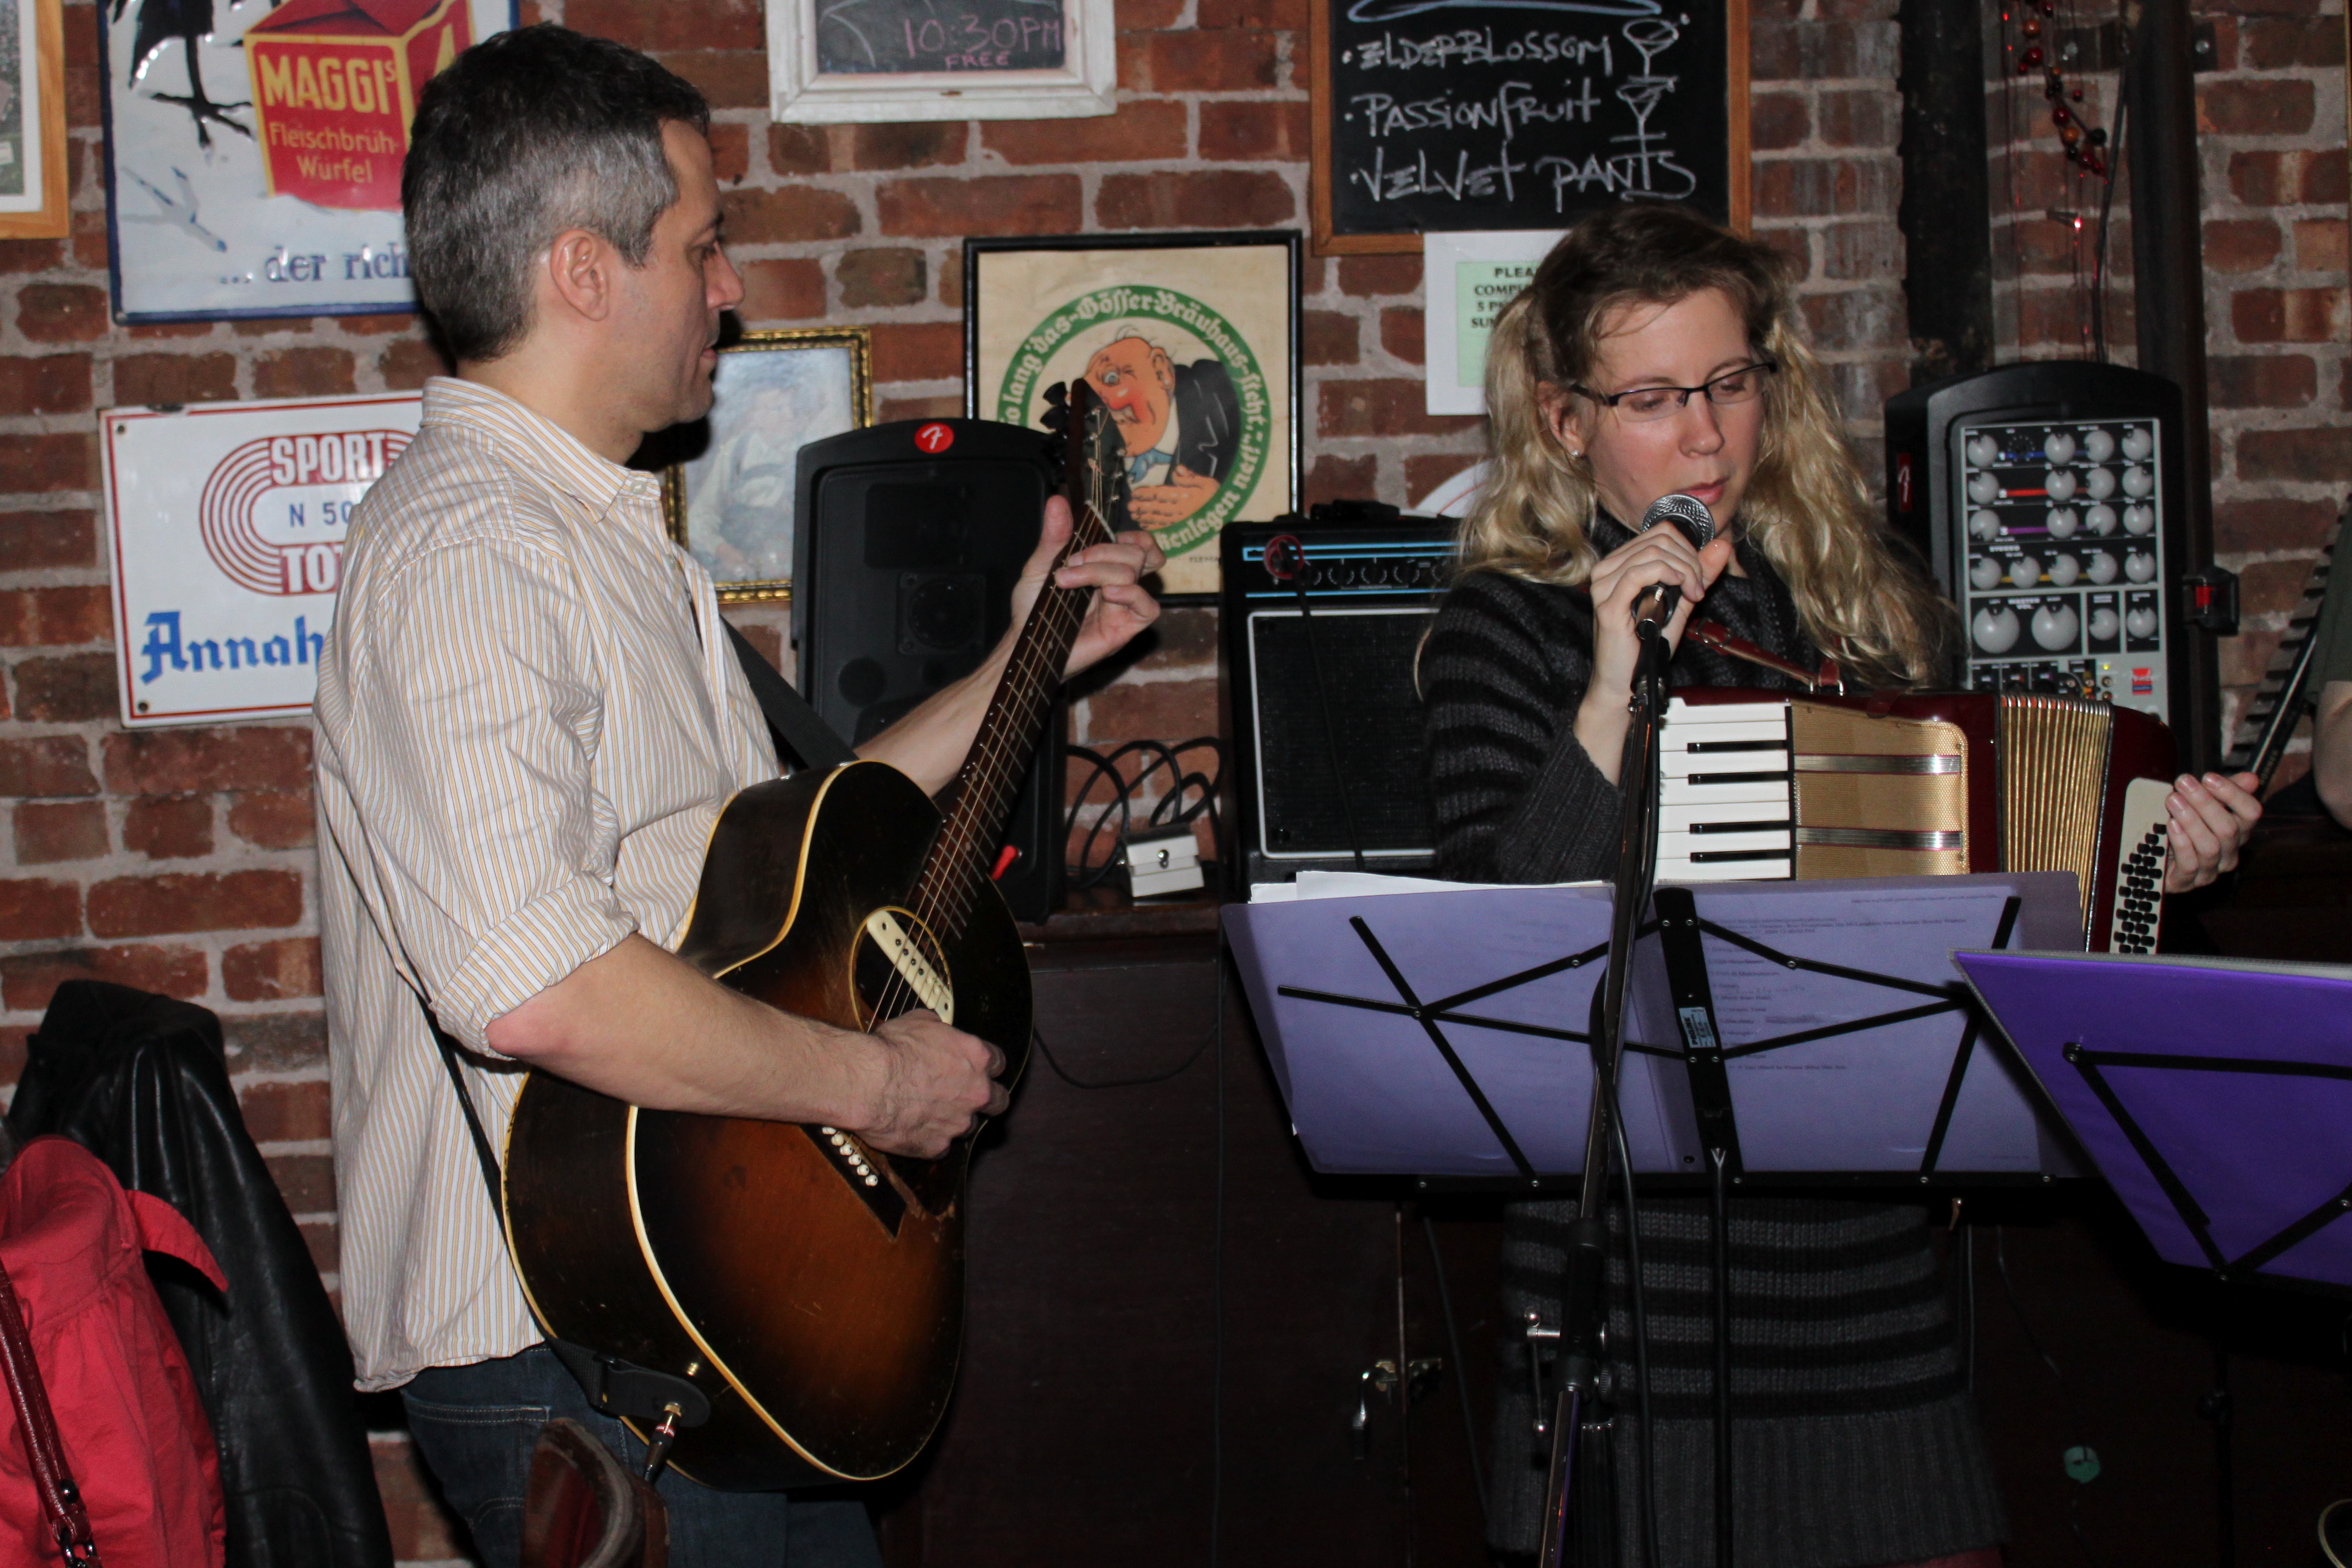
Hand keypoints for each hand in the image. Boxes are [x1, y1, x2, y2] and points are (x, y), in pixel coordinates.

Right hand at [854, 1009, 1009, 1158]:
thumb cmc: (890, 1049)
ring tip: (928, 1113)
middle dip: (987, 1100)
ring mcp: (958, 1123)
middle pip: (999, 1101)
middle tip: (965, 1096)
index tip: (974, 1069)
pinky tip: (912, 1129)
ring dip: (954, 1120)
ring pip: (968, 1126)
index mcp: (976, 1058)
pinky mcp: (937, 1146)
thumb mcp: (919, 1021)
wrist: (867, 1082)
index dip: (986, 1067)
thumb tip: (939, 1029)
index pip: (998, 1064)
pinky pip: (940, 1146)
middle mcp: (976, 1092)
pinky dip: (929, 1139)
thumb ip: (940, 1029)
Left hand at [1007, 494, 1165, 678]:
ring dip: (1099, 571)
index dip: (1126, 535)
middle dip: (1101, 552)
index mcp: (1105, 565)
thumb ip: (1054, 536)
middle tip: (1070, 565)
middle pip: (1135, 552)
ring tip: (1069, 583)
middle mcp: (1119, 582)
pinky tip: (1107, 595)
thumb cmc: (1033, 609)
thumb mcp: (1039, 566)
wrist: (1026, 643)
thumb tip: (1058, 500)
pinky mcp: (1126, 627)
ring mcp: (1124, 605)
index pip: (1138, 542)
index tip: (1087, 541)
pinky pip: (1148, 607)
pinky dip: (1130, 594)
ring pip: (1135, 572)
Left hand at [1127, 465, 1220, 527]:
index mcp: (1185, 497)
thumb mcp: (1208, 483)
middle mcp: (1180, 510)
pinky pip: (1166, 529)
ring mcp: (1181, 521)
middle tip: (1129, 506)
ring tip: (1133, 515)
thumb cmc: (1216, 497)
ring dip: (1145, 517)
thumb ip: (1191, 477)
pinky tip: (1145, 525)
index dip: (1146, 494)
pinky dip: (1154, 527)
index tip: (1134, 493)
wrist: (1227, 515)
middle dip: (1142, 507)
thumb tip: (1177, 469)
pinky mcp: (1183, 529)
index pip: (1161, 494)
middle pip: (1157, 508)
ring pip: (1159, 519)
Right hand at [1580, 524, 1736, 717]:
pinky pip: (1640, 572)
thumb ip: (1699, 574)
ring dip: (1684, 571)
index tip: (1699, 578)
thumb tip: (1722, 544)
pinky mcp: (1608, 604)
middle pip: (1660, 539)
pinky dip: (1668, 576)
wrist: (1625, 683)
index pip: (1661, 532)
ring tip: (1692, 595)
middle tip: (1698, 589)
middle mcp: (1607, 569)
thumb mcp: (1680, 603)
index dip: (1689, 549)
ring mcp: (1604, 585)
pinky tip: (1680, 590)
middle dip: (1690, 561)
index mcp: (1619, 564)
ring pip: (1654, 553)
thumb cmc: (1646, 647)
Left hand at [2162, 770, 2262, 893]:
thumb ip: (2221, 791)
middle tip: (2183, 783)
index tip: (2208, 777)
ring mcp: (2210, 871)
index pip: (2251, 813)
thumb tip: (2251, 779)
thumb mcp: (2198, 805)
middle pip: (2229, 829)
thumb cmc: (2180, 826)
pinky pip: (2189, 864)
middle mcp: (2229, 853)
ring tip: (2173, 800)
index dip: (2233, 794)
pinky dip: (2181, 843)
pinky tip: (2171, 825)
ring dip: (2191, 820)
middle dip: (2205, 803)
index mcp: (2238, 832)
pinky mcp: (2187, 882)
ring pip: (2210, 847)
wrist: (2152, 855)